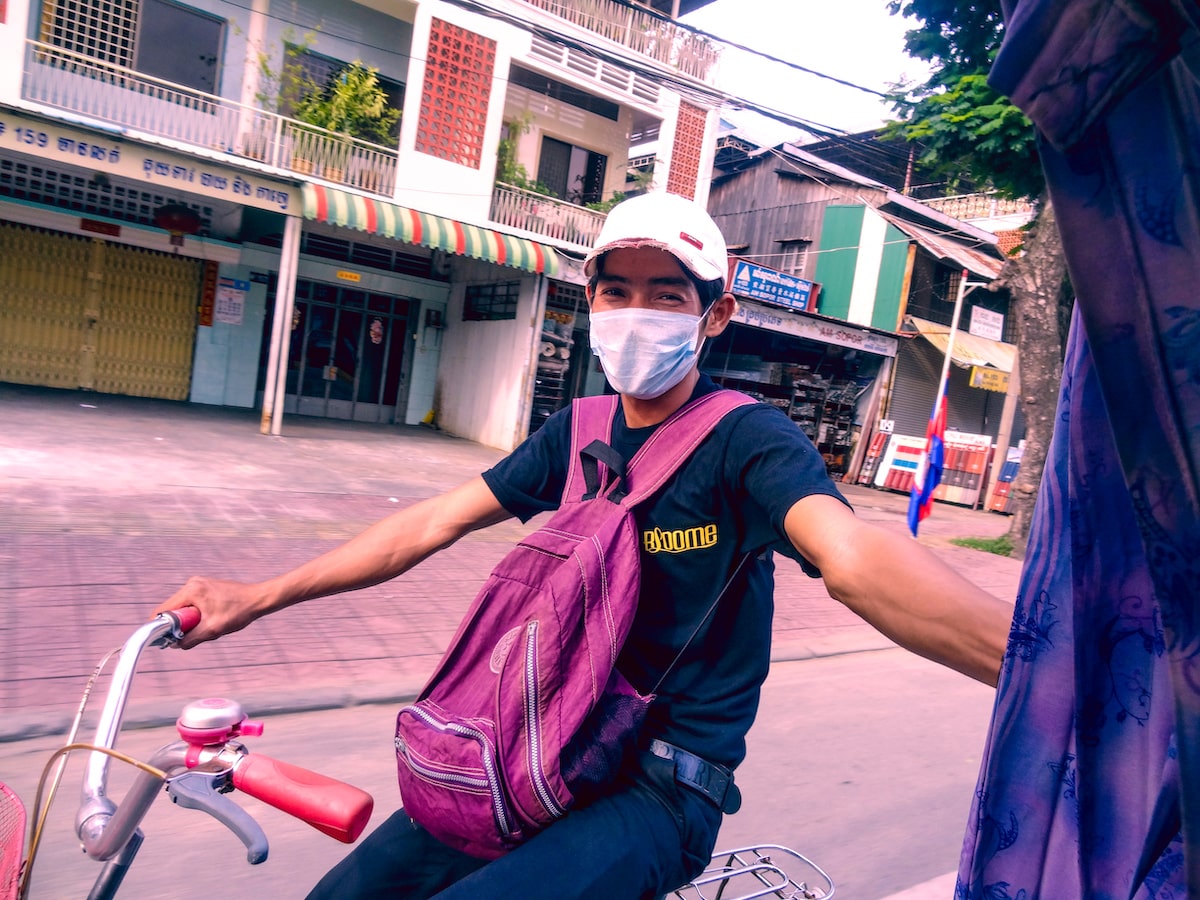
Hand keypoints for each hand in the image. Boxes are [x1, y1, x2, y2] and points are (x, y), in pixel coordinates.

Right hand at [153, 576, 267, 648]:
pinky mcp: (206, 587)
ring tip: (209, 624)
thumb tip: (174, 645)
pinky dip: (198, 614)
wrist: (259, 599)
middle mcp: (192, 583)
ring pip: (184, 607)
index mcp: (191, 590)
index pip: (164, 610)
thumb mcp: (213, 630)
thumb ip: (190, 638)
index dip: (161, 626)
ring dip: (191, 620)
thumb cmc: (239, 612)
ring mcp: (199, 583)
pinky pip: (193, 604)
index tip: (165, 638)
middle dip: (180, 624)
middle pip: (173, 609)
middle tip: (196, 633)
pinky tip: (213, 619)